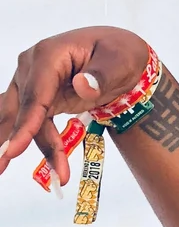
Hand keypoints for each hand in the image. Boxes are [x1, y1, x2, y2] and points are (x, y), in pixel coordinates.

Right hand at [0, 27, 149, 186]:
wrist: (119, 54)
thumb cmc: (119, 56)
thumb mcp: (120, 62)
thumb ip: (103, 75)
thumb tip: (83, 86)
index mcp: (49, 55)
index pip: (35, 95)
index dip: (25, 124)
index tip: (14, 149)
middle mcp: (32, 66)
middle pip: (22, 109)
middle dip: (14, 140)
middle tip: (2, 167)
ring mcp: (30, 81)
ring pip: (22, 119)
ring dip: (20, 145)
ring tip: (14, 171)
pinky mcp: (35, 96)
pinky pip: (30, 122)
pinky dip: (28, 141)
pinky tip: (20, 158)